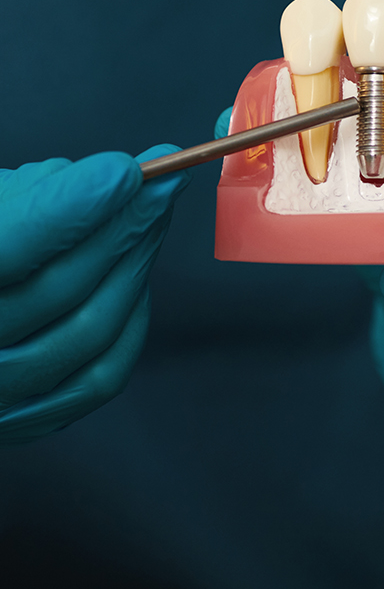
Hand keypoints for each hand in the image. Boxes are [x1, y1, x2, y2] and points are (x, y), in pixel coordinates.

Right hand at [0, 146, 189, 443]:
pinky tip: (137, 279)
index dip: (74, 205)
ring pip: (90, 331)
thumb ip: (43, 193)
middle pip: (60, 287)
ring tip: (154, 219)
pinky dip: (131, 320)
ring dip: (136, 266)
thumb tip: (125, 178)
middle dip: (125, 225)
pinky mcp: (30, 418)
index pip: (10, 247)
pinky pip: (102, 376)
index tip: (127, 170)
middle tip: (163, 183)